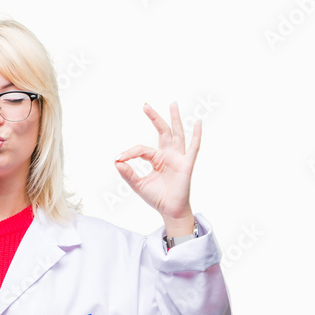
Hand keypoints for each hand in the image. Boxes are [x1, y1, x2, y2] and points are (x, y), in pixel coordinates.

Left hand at [114, 101, 199, 233]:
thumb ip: (128, 173)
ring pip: (177, 134)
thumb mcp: (138, 185)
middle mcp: (168, 155)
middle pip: (162, 131)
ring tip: (172, 104)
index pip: (142, 149)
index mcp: (157, 159)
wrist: (170, 211)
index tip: (119, 158)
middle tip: (145, 105)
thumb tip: (116, 161)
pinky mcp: (186, 165)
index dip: (130, 152)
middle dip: (154, 118)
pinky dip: (197, 135)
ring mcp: (178, 158)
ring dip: (175, 119)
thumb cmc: (157, 198)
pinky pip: (193, 148)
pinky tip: (197, 123)